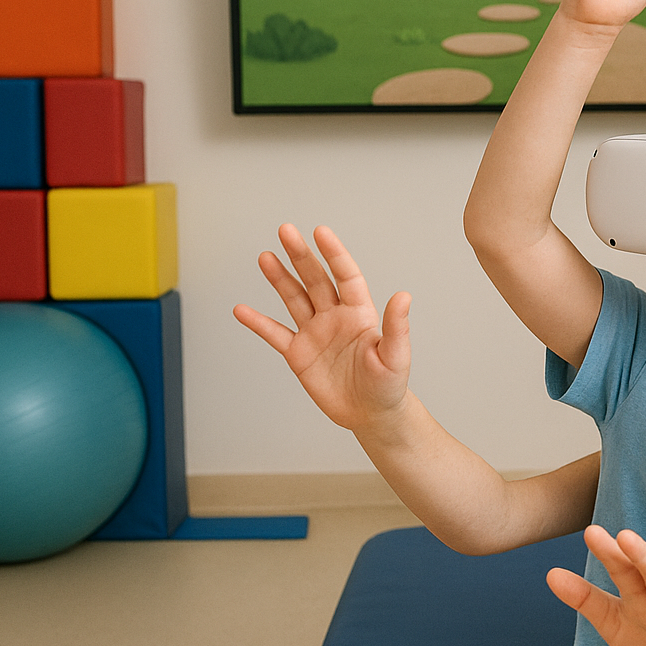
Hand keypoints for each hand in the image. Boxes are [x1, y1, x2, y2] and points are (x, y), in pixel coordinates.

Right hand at [233, 224, 412, 435]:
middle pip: (315, 280)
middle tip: (285, 230)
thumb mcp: (396, 356)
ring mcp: (315, 333)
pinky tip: (241, 310)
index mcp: (360, 313)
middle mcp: (335, 317)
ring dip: (279, 278)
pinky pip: (274, 334)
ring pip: (294, 299)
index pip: (345, 276)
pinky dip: (257, 322)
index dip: (334, 254)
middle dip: (301, 255)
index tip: (320, 232)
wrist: (371, 415)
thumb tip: (404, 295)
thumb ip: (396, 327)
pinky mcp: (299, 354)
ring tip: (266, 256)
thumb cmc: (389, 386)